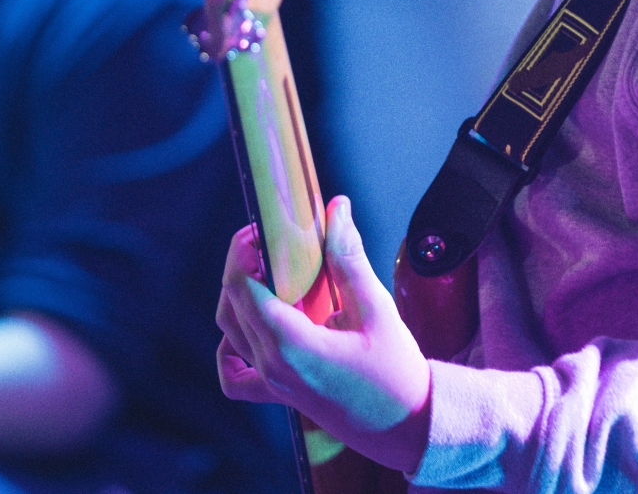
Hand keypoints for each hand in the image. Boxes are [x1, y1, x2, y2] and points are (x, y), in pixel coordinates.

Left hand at [215, 195, 431, 473]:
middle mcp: (272, 367)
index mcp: (291, 346)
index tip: (262, 229)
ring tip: (266, 272)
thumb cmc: (396, 372)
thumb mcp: (376, 310)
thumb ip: (348, 258)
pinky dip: (231, 348)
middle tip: (269, 240)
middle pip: (232, 304)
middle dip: (242, 263)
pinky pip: (236, 375)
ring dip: (239, 295)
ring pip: (230, 332)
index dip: (243, 251)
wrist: (408, 427)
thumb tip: (336, 209)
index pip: (241, 288)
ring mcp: (273, 384)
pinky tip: (254, 326)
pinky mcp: (279, 395)